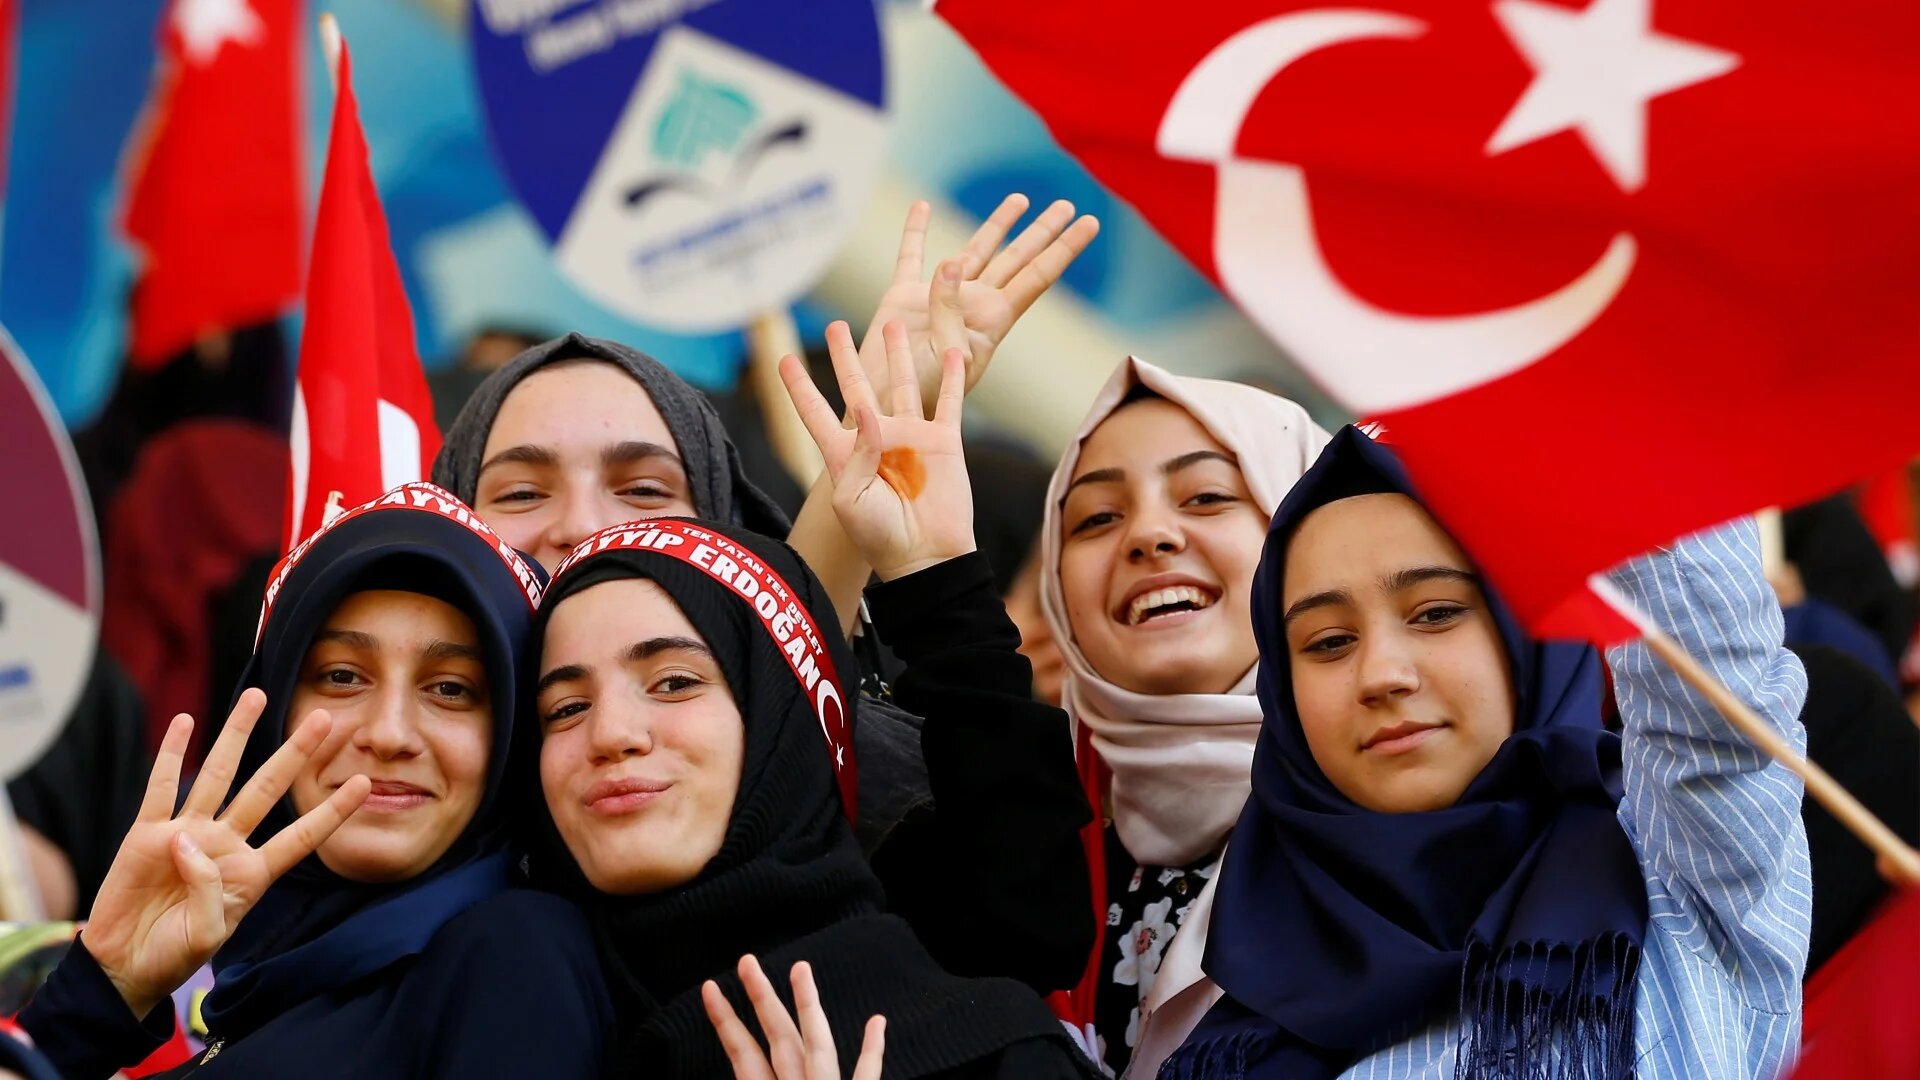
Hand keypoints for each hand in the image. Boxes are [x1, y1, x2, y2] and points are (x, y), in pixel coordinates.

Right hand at [81, 690, 370, 1018]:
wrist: (125, 965)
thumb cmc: (173, 954)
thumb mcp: (208, 933)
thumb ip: (210, 887)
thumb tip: (189, 838)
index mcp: (253, 873)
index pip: (302, 835)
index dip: (333, 811)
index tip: (365, 783)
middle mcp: (226, 844)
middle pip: (268, 788)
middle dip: (297, 754)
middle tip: (324, 718)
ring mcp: (188, 833)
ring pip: (218, 773)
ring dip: (237, 734)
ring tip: (257, 696)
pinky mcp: (147, 833)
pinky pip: (161, 786)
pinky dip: (171, 753)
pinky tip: (186, 722)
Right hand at [703, 956, 884, 1079]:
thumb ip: (752, 1078)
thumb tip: (741, 1063)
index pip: (743, 1056)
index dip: (726, 1021)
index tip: (709, 988)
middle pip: (780, 1039)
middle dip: (763, 999)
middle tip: (747, 961)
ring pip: (819, 1045)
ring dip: (809, 1004)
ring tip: (800, 967)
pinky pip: (866, 1075)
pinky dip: (872, 1049)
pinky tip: (877, 1021)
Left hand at [781, 319, 973, 581]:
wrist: (925, 558)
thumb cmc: (879, 537)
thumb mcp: (850, 500)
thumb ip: (857, 454)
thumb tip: (868, 411)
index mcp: (845, 455)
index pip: (816, 413)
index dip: (799, 388)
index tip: (783, 360)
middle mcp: (877, 439)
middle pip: (857, 387)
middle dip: (845, 357)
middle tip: (836, 325)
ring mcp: (912, 438)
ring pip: (904, 384)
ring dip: (898, 355)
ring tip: (894, 324)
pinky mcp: (944, 443)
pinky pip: (948, 402)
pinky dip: (952, 377)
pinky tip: (952, 351)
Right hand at [861, 195, 1098, 415]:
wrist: (882, 410)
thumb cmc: (921, 394)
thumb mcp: (944, 355)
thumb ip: (950, 310)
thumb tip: (952, 261)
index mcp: (992, 320)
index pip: (1037, 276)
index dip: (1064, 248)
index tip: (1090, 223)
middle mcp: (974, 305)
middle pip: (1018, 259)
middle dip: (1043, 232)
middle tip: (1067, 205)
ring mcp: (940, 298)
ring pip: (977, 251)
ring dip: (998, 225)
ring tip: (1020, 199)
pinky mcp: (903, 297)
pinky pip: (911, 256)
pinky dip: (915, 230)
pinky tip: (923, 207)